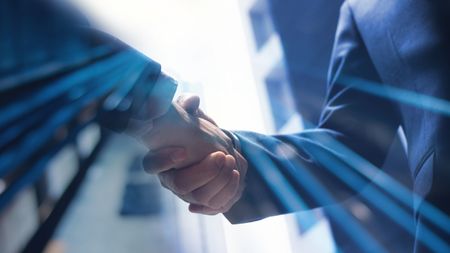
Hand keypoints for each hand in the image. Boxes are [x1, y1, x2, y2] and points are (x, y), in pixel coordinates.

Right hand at [142, 95, 246, 213]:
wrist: (213, 148)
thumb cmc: (194, 130)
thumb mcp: (187, 113)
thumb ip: (186, 104)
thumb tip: (192, 100)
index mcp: (160, 159)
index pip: (151, 165)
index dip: (164, 160)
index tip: (183, 151)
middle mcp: (171, 180)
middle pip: (181, 186)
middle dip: (205, 171)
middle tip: (222, 155)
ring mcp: (188, 194)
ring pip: (201, 197)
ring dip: (220, 180)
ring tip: (231, 161)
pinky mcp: (206, 201)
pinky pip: (216, 205)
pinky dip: (228, 192)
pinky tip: (235, 175)